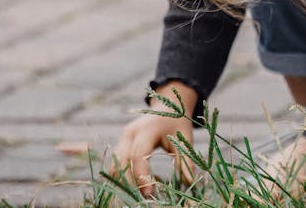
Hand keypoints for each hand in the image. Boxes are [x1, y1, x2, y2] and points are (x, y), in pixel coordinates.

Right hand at [110, 82, 197, 197]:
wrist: (168, 106)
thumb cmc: (178, 123)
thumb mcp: (184, 139)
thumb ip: (185, 160)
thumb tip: (189, 183)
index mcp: (147, 129)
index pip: (139, 155)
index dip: (141, 176)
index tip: (149, 194)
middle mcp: (130, 133)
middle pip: (123, 161)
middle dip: (130, 182)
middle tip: (143, 198)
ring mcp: (123, 137)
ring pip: (116, 163)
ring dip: (123, 180)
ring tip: (137, 194)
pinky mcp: (121, 142)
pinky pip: (117, 162)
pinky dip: (122, 174)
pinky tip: (133, 186)